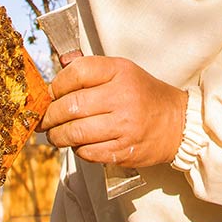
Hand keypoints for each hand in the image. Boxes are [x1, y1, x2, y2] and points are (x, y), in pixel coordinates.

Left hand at [40, 56, 187, 167]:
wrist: (177, 122)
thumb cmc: (145, 95)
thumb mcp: (123, 71)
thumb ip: (92, 70)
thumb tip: (59, 69)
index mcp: (120, 72)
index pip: (76, 73)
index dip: (56, 85)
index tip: (49, 94)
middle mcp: (122, 96)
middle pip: (71, 106)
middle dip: (49, 116)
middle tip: (44, 119)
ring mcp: (124, 126)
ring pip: (75, 133)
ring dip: (57, 136)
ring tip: (54, 134)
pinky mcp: (124, 150)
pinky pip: (87, 152)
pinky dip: (77, 150)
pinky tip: (78, 144)